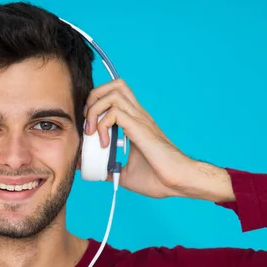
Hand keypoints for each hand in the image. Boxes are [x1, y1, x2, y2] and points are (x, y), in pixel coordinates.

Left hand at [83, 79, 209, 198]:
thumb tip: (93, 171)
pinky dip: (103, 125)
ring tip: (93, 132)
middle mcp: (138, 116)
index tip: (89, 126)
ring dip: (95, 110)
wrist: (177, 182)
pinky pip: (115, 112)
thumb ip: (109, 169)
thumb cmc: (158, 178)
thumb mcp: (125, 173)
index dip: (97, 102)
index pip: (115, 94)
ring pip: (113, 93)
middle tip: (89, 123)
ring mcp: (140, 119)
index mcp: (135, 122)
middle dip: (94, 98)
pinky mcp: (140, 128)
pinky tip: (105, 144)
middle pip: (115, 84)